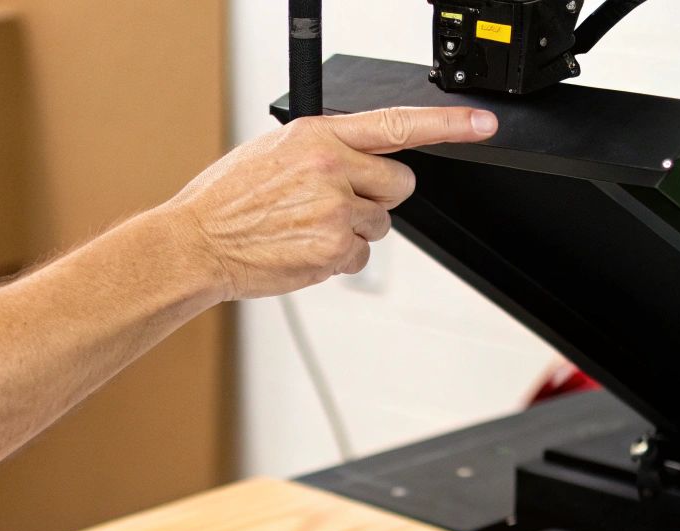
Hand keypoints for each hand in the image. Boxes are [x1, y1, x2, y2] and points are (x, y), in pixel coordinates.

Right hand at [160, 106, 498, 300]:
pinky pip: (359, 257)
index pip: (397, 123)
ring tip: (304, 228)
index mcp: (318, 136)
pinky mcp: (334, 249)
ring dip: (351, 231)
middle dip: (376, 197)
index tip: (483, 124)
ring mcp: (335, 210)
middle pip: (398, 184)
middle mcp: (332, 168)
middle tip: (334, 205)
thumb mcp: (274, 152)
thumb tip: (358, 161)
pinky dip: (336, 259)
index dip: (449, 124)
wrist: (196, 243)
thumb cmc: (227, 201)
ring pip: (378, 225)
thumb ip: (324, 151)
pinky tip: (302, 250)